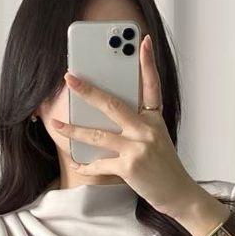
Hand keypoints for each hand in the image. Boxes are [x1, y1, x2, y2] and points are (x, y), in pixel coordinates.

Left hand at [49, 33, 199, 216]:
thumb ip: (136, 125)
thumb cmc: (164, 167)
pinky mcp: (130, 167)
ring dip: (74, 129)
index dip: (148, 62)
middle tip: (70, 77)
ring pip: (99, 134)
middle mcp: (148, 130)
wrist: (178, 194)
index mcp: (155, 120)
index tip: (142, 41)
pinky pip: (101, 163)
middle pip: (113, 104)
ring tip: (56, 124)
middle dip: (88, 90)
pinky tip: (78, 163)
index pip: (152, 85)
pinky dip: (87, 164)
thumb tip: (103, 116)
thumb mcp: (156, 139)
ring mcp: (139, 148)